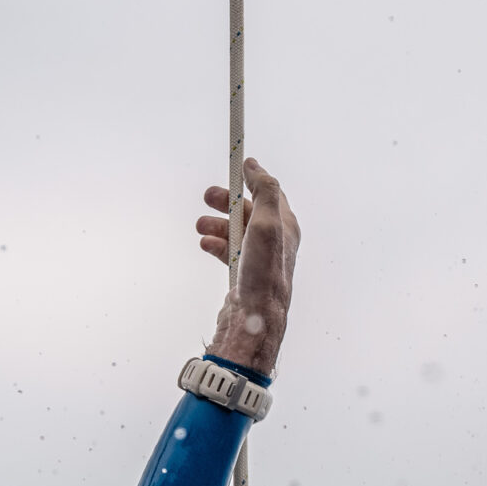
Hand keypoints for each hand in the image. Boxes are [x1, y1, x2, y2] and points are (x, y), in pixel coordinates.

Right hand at [196, 158, 299, 373]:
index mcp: (286, 227)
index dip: (251, 179)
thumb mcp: (268, 223)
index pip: (270, 193)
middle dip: (227, 202)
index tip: (233, 169)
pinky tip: (205, 244)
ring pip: (235, 230)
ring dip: (217, 224)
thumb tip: (254, 165)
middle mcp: (275, 242)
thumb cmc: (263, 273)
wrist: (253, 319)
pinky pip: (228, 251)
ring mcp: (259, 259)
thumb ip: (264, 190)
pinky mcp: (244, 274)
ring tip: (200, 226)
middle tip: (207, 196)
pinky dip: (216, 244)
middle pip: (249, 210)